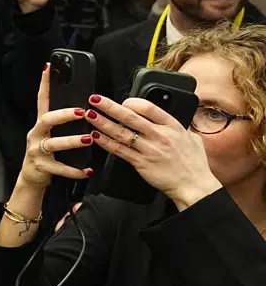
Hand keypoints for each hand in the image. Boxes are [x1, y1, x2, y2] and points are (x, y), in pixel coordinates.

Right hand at [19, 65, 94, 189]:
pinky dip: (75, 170)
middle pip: (46, 119)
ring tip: (88, 139)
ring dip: (72, 141)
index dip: (44, 83)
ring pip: (54, 144)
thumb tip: (84, 109)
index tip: (49, 68)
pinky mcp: (42, 166)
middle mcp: (36, 134)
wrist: (32, 177)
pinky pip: (60, 168)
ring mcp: (37, 150)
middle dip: (64, 114)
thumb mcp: (51, 135)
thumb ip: (61, 123)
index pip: (42, 99)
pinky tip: (87, 171)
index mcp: (41, 124)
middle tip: (81, 112)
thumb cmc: (46, 153)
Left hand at [87, 93, 219, 208]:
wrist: (193, 185)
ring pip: (121, 133)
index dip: (133, 102)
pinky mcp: (140, 163)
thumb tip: (171, 120)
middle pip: (130, 117)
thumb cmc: (194, 164)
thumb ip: (179, 128)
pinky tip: (96, 136)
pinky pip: (119, 151)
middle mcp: (159, 135)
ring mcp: (149, 149)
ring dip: (103, 123)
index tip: (122, 100)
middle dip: (110, 107)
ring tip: (90, 115)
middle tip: (95, 99)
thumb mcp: (192, 138)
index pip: (149, 108)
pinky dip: (106, 142)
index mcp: (172, 126)